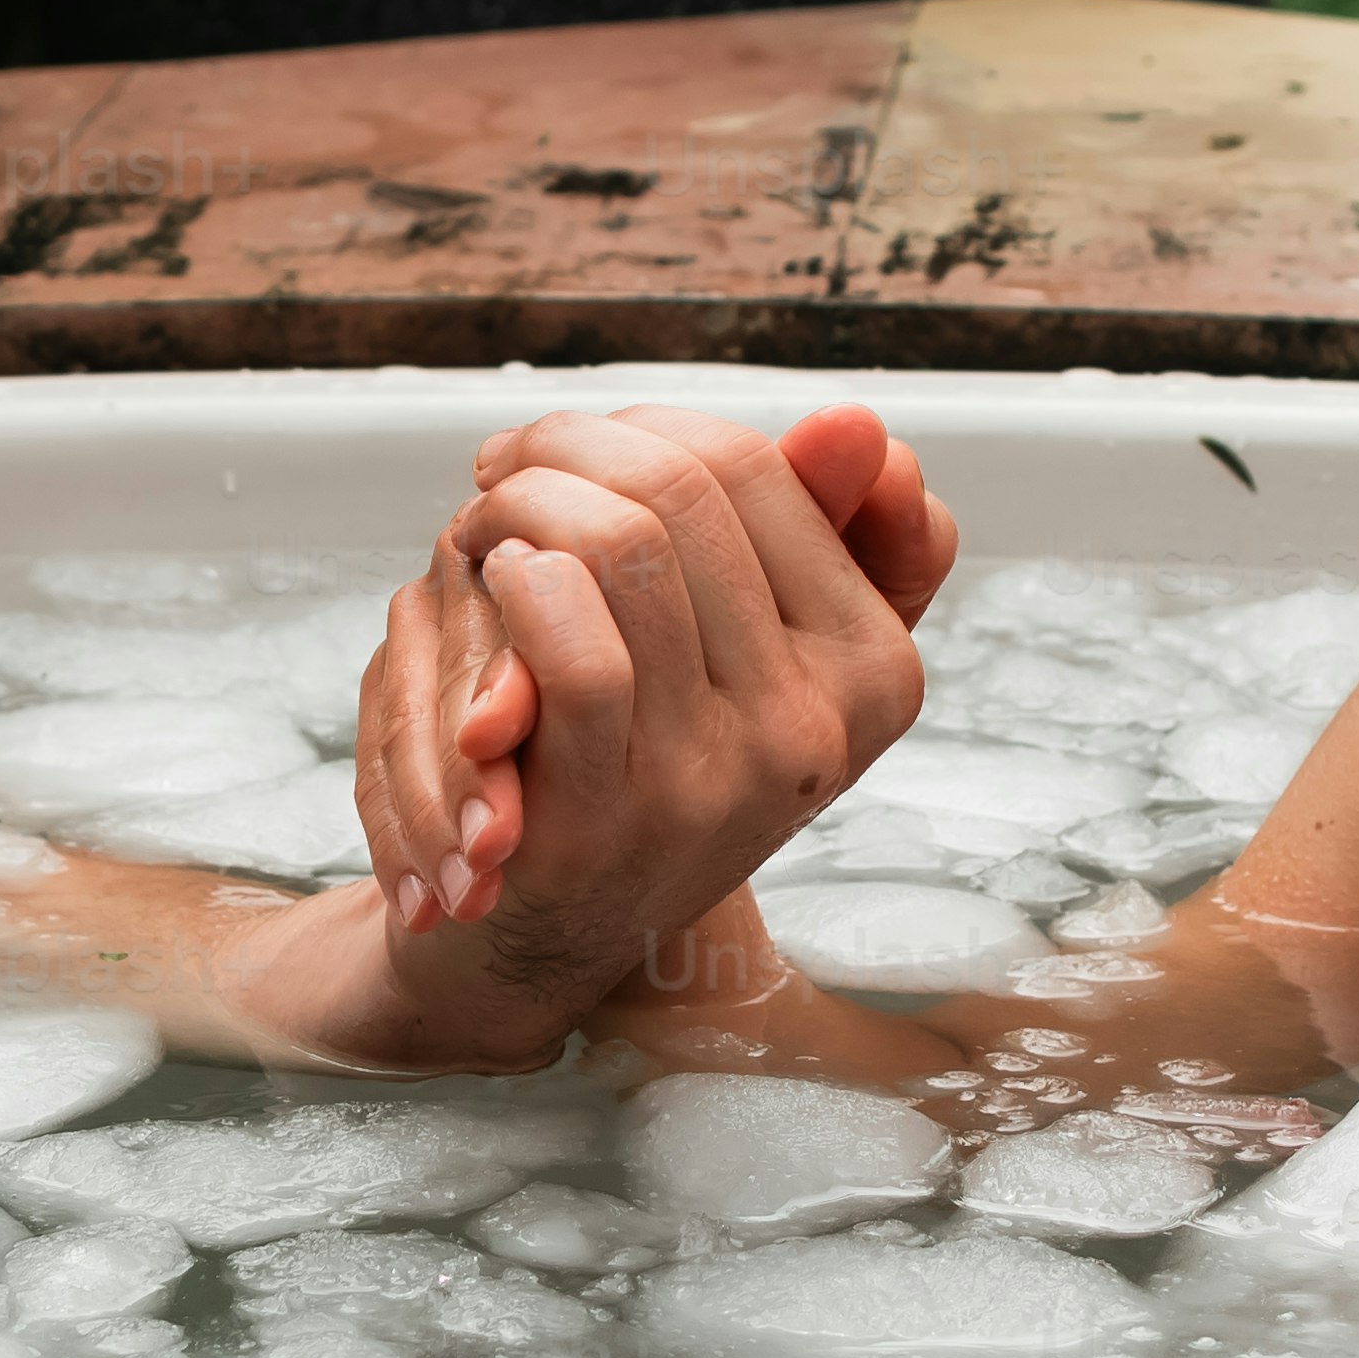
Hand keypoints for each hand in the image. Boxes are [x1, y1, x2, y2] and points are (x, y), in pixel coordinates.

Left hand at [344, 401, 938, 1011]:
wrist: (543, 930)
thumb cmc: (645, 760)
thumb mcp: (753, 650)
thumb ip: (823, 534)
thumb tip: (859, 427)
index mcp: (874, 669)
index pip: (760, 466)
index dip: (644, 426)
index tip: (573, 448)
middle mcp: (817, 727)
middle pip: (683, 486)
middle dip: (570, 447)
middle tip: (505, 467)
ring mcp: (722, 779)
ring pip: (623, 544)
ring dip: (523, 500)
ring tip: (484, 520)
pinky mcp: (617, 819)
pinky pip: (579, 648)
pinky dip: (518, 578)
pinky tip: (490, 576)